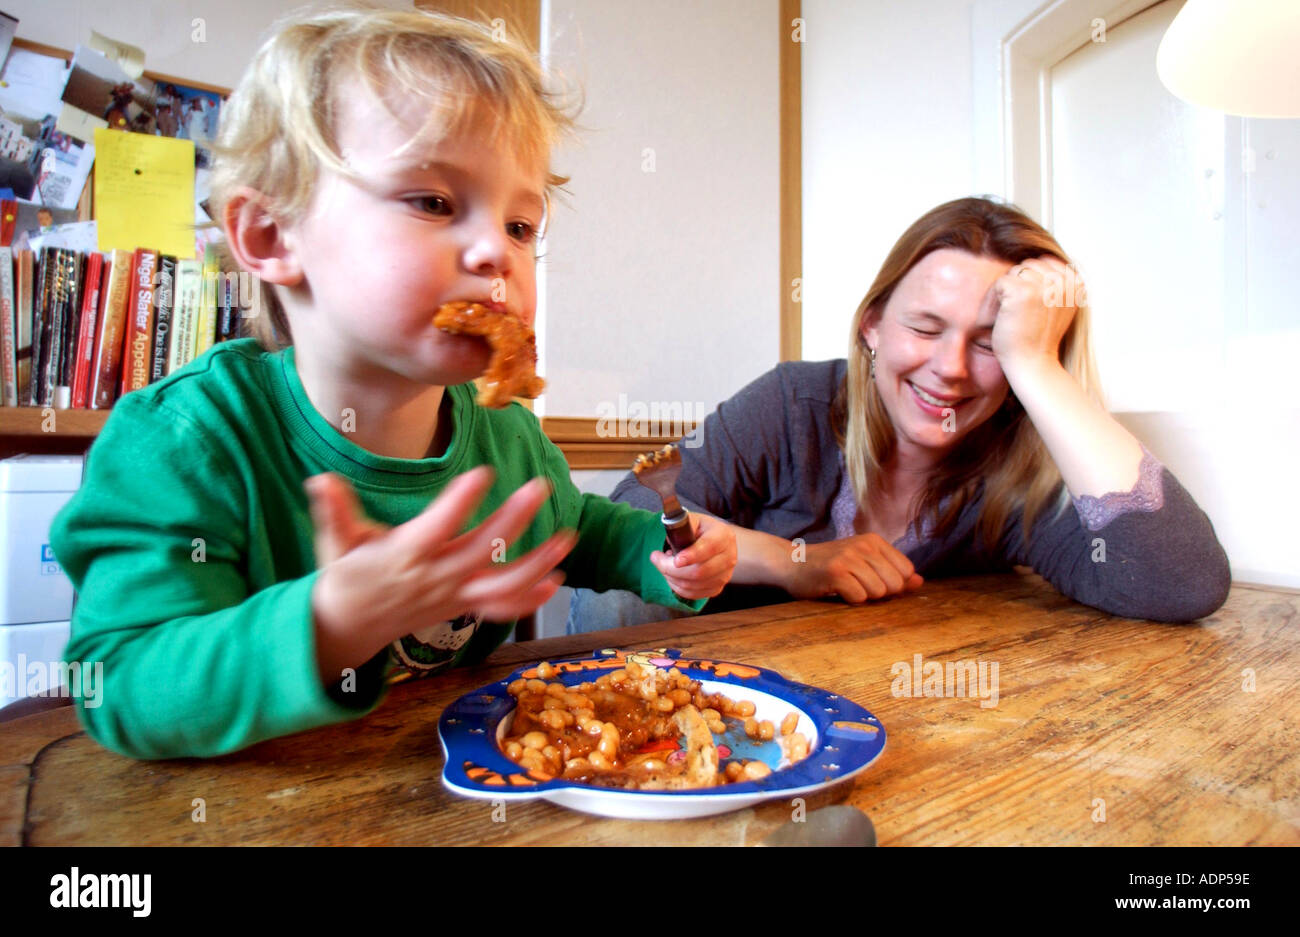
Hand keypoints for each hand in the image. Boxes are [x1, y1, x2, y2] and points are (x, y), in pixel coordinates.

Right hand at [305, 468, 576, 677]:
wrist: (348, 628)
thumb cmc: (344, 576)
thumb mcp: (333, 543)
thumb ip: (333, 511)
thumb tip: (319, 480)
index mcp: (405, 555)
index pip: (438, 526)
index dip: (460, 501)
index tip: (483, 473)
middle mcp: (435, 577)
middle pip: (483, 550)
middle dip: (514, 519)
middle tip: (540, 488)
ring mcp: (453, 596)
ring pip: (503, 585)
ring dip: (538, 563)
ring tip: (567, 539)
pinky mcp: (462, 608)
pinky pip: (500, 609)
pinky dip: (529, 599)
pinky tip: (556, 581)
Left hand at [649, 513, 737, 599]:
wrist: (712, 540)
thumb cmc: (698, 529)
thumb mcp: (691, 520)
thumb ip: (680, 526)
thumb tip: (669, 539)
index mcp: (723, 535)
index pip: (709, 547)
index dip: (692, 555)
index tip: (676, 560)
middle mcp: (729, 556)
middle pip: (700, 571)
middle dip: (672, 568)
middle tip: (657, 559)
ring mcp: (725, 574)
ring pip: (694, 585)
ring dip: (672, 578)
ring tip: (664, 565)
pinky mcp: (718, 587)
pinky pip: (695, 594)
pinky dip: (678, 587)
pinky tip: (673, 576)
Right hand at [784, 534, 922, 603]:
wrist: (791, 564)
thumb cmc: (831, 568)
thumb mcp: (864, 564)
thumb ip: (893, 573)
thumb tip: (919, 581)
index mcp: (874, 541)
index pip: (906, 571)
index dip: (892, 585)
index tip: (871, 581)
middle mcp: (864, 545)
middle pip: (895, 584)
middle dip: (879, 593)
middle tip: (857, 585)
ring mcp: (849, 557)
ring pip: (878, 592)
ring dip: (863, 597)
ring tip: (846, 587)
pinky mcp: (836, 572)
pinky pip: (859, 597)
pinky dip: (849, 600)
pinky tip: (836, 591)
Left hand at [990, 256, 1080, 372]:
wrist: (1033, 363)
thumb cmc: (1039, 337)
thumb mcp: (1057, 306)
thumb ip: (1054, 283)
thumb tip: (1039, 258)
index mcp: (1076, 282)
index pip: (1044, 263)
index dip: (1030, 283)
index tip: (1029, 309)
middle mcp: (1064, 280)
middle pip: (1028, 266)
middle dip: (1017, 286)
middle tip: (1015, 313)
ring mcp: (1045, 285)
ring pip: (1013, 273)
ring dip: (1005, 294)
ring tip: (1008, 316)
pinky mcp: (1023, 291)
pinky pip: (1000, 283)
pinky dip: (993, 301)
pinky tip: (1000, 318)